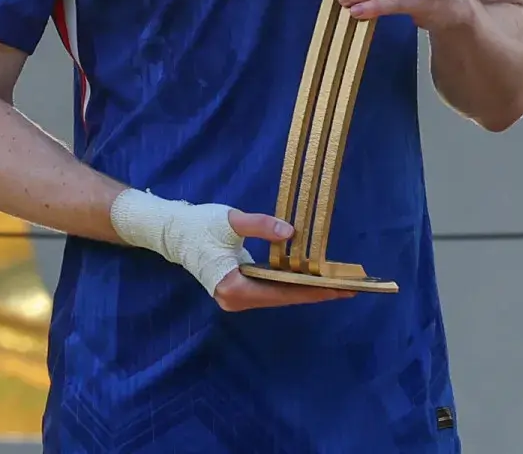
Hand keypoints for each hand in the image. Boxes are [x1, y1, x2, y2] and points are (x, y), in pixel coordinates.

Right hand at [212, 210, 355, 311]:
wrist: (173, 232)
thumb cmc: (200, 225)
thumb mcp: (231, 221)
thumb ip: (261, 226)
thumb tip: (292, 233)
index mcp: (234, 287)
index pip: (282, 293)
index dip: (313, 290)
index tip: (339, 289)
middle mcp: (236, 300)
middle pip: (283, 298)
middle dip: (316, 292)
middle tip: (349, 287)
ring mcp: (237, 298)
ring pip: (279, 296)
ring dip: (306, 289)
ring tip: (337, 284)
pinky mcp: (239, 290)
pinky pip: (271, 290)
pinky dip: (292, 284)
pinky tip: (312, 278)